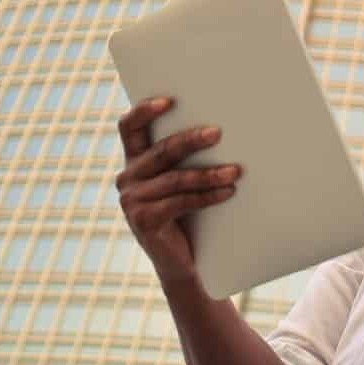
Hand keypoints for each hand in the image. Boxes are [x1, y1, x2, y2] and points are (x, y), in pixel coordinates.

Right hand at [114, 96, 241, 288]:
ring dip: (209, 173)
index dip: (144, 111)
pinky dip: (208, 196)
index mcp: (135, 161)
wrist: (183, 263)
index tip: (169, 101)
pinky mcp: (144, 221)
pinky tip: (228, 191)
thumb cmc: (189, 215)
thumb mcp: (183, 181)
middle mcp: (128, 178)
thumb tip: (220, 129)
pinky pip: (180, 202)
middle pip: (160, 151)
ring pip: (175, 178)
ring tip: (235, 170)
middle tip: (217, 133)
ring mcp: (133, 201)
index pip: (128, 127)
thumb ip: (186, 158)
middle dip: (190, 140)